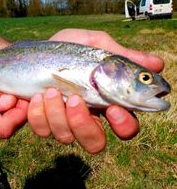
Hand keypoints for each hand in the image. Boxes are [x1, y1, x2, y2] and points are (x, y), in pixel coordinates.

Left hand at [27, 29, 163, 153]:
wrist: (32, 52)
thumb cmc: (67, 50)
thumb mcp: (94, 45)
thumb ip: (121, 56)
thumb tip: (157, 64)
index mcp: (104, 102)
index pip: (125, 127)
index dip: (124, 125)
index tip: (114, 108)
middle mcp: (85, 117)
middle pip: (95, 143)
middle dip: (84, 125)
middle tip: (76, 100)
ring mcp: (62, 122)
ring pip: (66, 137)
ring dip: (57, 113)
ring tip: (51, 90)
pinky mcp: (41, 122)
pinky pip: (43, 130)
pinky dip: (39, 113)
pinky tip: (37, 95)